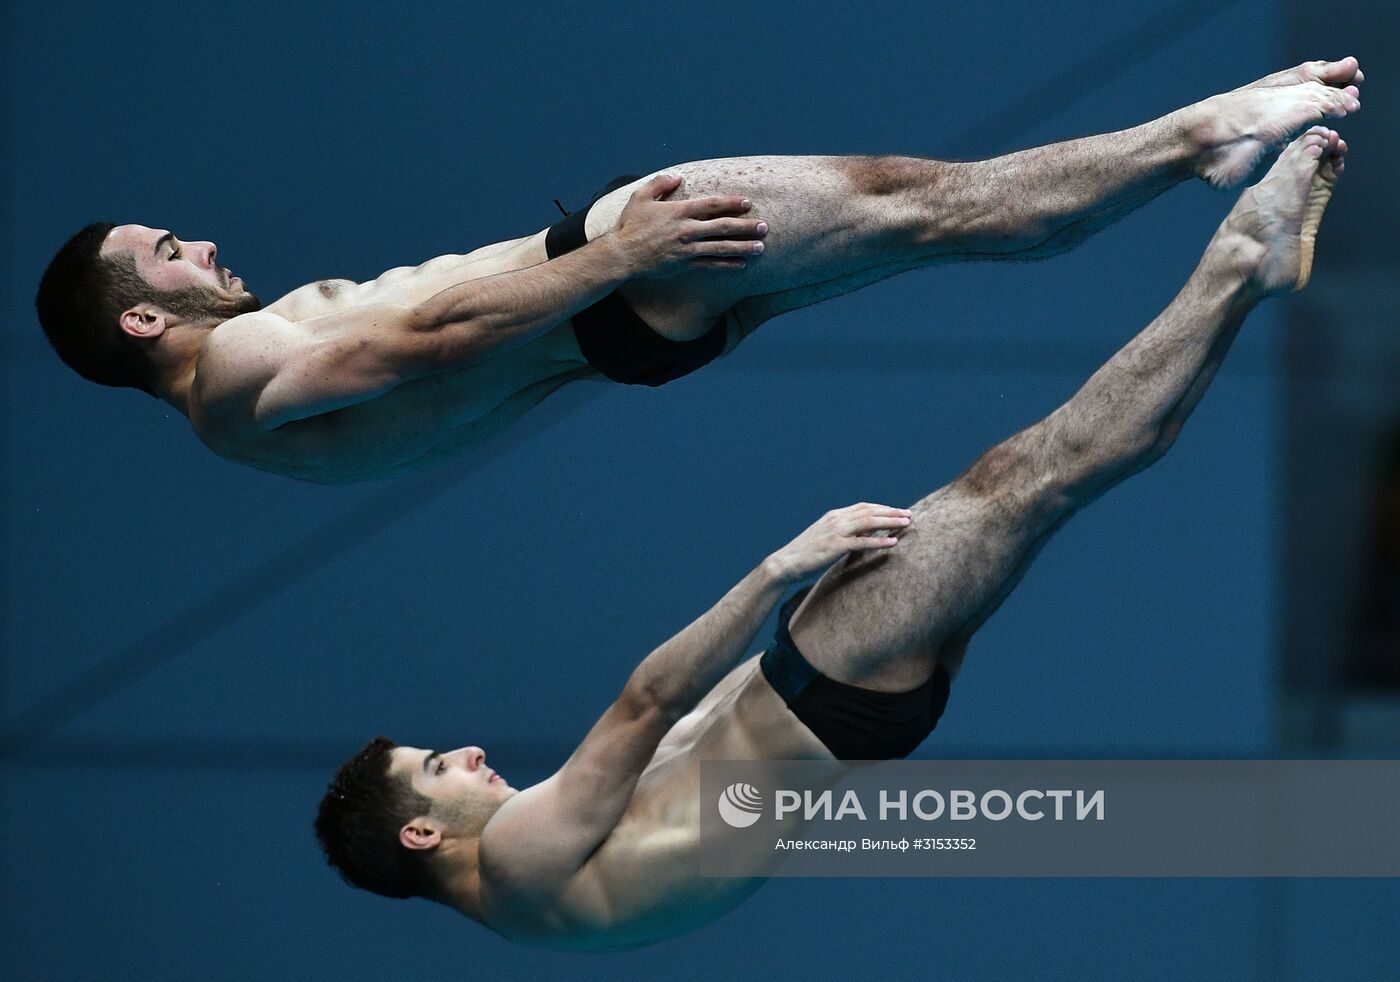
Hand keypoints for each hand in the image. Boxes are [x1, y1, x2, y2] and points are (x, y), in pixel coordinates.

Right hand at [611, 174, 768, 277]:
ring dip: (743, 247)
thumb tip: (677, 176)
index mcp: (680, 211)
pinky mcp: (685, 264)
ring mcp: (688, 248)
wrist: (623, 255)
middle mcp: (688, 229)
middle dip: (746, 226)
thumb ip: (660, 183)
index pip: (713, 204)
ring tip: (760, 247)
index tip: (747, 203)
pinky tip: (741, 265)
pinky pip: (711, 265)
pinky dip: (727, 265)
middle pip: (724, 226)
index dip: (732, 203)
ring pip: (722, 247)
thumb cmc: (630, 225)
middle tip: (764, 227)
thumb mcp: (641, 197)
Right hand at [765, 503, 911, 584]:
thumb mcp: (825, 537)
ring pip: (869, 522)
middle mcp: (836, 519)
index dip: (882, 507)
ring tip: (906, 523)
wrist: (786, 562)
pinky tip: (893, 542)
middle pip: (869, 511)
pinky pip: (862, 542)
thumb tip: (862, 534)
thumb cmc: (805, 554)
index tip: (896, 510)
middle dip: (891, 512)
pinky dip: (879, 540)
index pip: (862, 507)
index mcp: (833, 516)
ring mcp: (836, 531)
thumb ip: (843, 533)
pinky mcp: (836, 546)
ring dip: (890, 521)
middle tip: (908, 514)